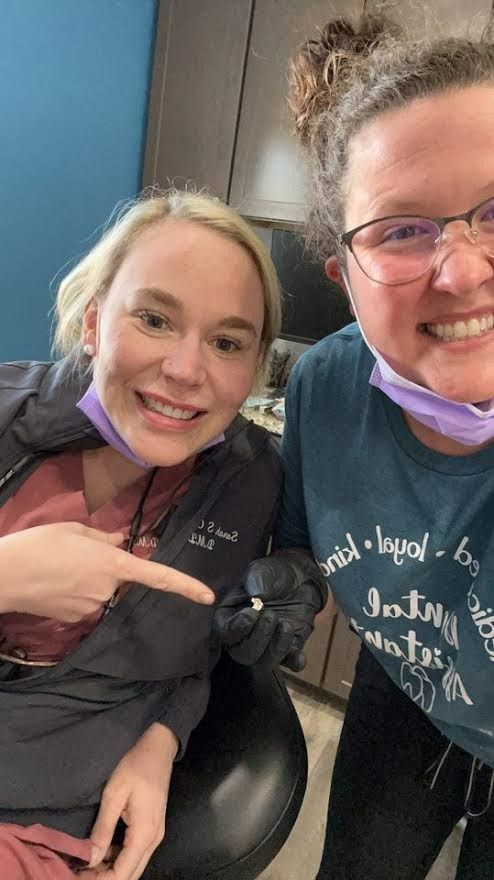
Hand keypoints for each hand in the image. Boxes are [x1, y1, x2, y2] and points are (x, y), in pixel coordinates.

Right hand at [0, 523, 213, 620]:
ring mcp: (92, 607)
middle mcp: (108, 589)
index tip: (208, 597)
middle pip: (118, 578)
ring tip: (59, 567)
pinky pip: (85, 602)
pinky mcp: (76, 619)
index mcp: (113, 563)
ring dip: (88, 580)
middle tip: (75, 554)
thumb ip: (104, 537)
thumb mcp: (75, 530)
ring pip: (101, 590)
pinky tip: (55, 583)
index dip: (185, 586)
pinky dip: (75, 593)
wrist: (6, 576)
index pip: (157, 576)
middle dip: (105, 567)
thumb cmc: (40, 545)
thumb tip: (122, 541)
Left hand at [81, 723, 177, 879]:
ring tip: (84, 864)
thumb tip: (90, 859)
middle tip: (78, 872)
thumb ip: (102, 830)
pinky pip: (135, 854)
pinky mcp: (152, 828)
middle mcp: (153, 840)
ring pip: (133, 866)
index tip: (77, 876)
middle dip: (103, 878)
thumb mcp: (114, 795)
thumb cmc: (135, 766)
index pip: (122, 874)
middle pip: (129, 875)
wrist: (159, 748)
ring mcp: (155, 835)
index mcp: (144, 834)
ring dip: (110, 870)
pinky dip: (117, 859)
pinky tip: (100, 852)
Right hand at [215, 548, 332, 669]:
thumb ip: (257, 580)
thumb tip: (256, 596)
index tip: (254, 612)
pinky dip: (295, 660)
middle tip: (272, 616)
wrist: (299, 577)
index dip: (239, 627)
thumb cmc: (273, 573)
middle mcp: (245, 636)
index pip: (226, 633)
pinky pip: (290, 664)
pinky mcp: (289, 648)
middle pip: (243, 654)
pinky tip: (299, 652)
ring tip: (287, 624)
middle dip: (259, 639)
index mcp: (230, 617)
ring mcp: (267, 644)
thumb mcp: (262, 570)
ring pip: (265, 662)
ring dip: (277, 647)